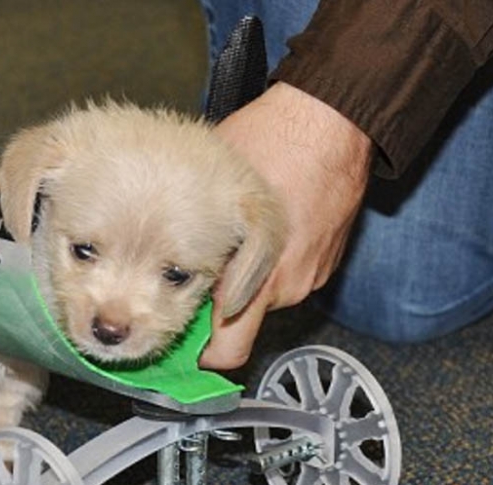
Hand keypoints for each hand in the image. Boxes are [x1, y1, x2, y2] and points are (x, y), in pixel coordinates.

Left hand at [200, 82, 373, 369]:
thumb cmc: (272, 142)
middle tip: (194, 281)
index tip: (181, 348)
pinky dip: (269, 263)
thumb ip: (189, 233)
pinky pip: (287, 274)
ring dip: (243, 279)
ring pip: (263, 296)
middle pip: (242, 322)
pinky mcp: (324, 261)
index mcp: (257, 276)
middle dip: (217, 309)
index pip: (229, 350)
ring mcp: (310, 274)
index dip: (201, 357)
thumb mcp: (209, 191)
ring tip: (229, 238)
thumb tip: (160, 251)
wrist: (332, 119)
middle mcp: (287, 285)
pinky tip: (257, 229)